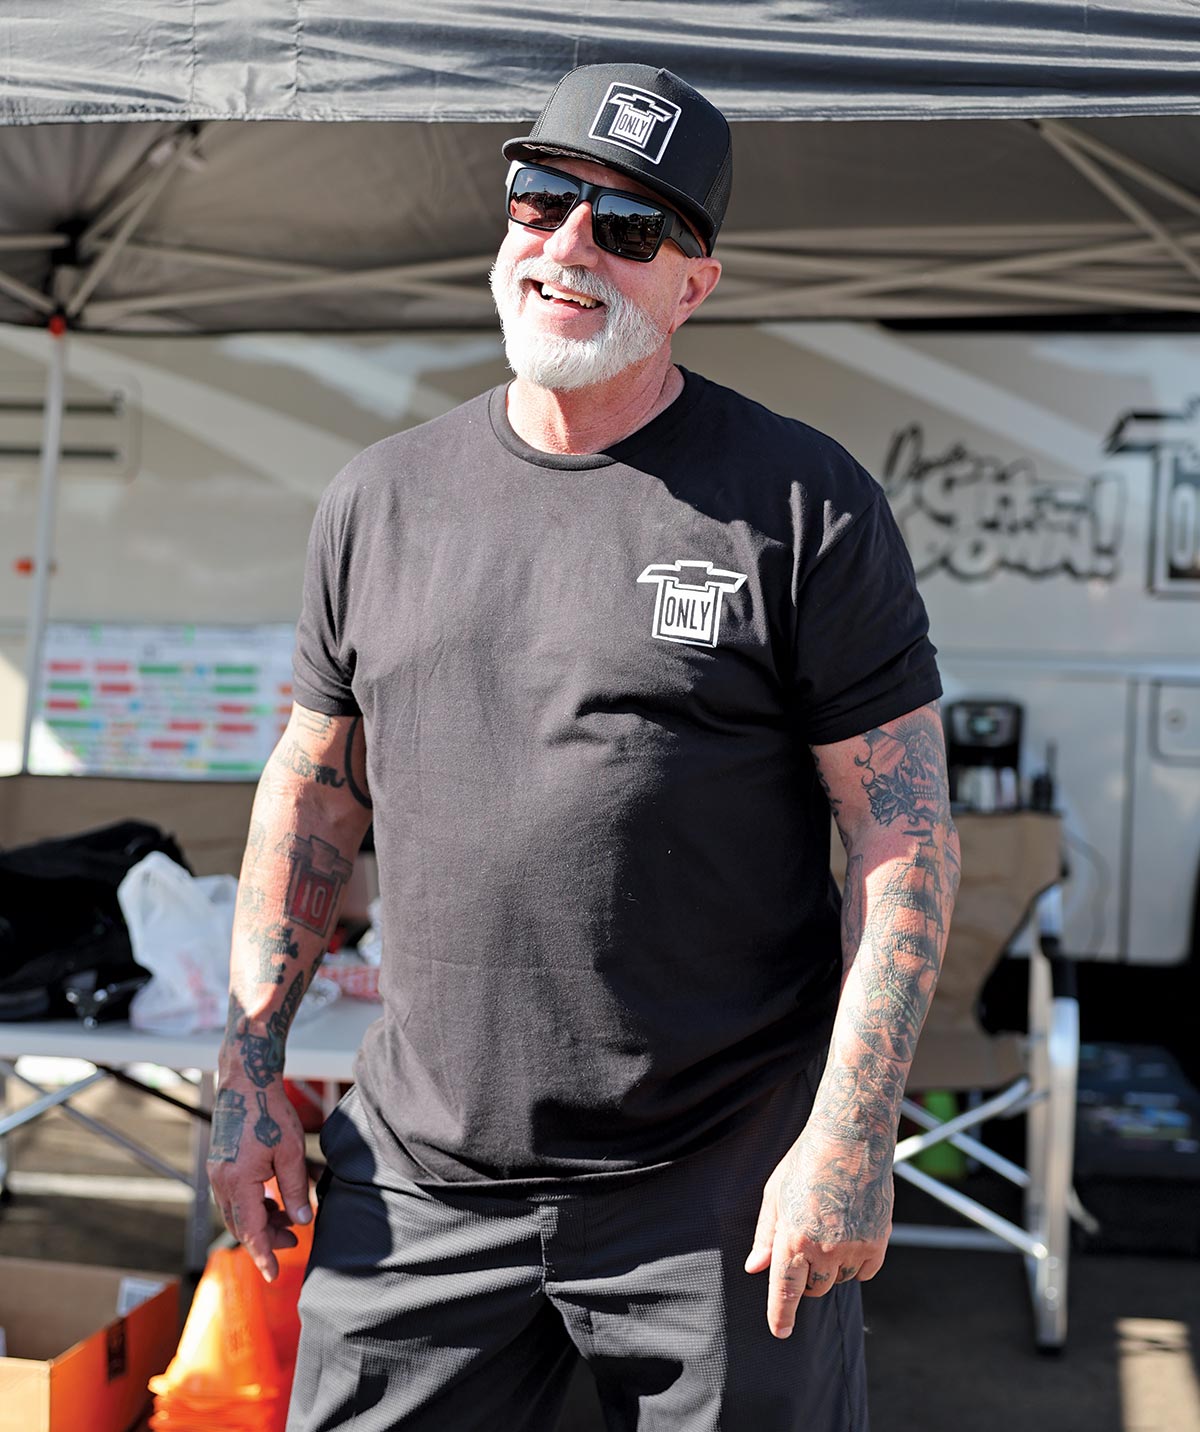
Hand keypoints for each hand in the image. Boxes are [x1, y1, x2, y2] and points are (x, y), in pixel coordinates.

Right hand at [206, 1076, 311, 1281]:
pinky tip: (271, 1201)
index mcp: (238, 1182)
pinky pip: (233, 1197)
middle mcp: (221, 1182)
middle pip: (241, 1226)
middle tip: (294, 1239)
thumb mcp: (290, 1152)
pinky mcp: (219, 1165)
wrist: (246, 1082)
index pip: (250, 1232)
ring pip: (236, 1213)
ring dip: (260, 1222)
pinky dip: (252, 1205)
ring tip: (288, 1219)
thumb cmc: (269, 1113)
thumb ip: (295, 1189)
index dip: (264, 1255)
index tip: (273, 1274)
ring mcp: (217, 1173)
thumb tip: (303, 1220)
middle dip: (266, 1239)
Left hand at [744, 1129, 891, 1337]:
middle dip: (807, 1276)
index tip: (779, 1333)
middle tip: (808, 1242)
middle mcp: (823, 1249)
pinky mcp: (877, 1244)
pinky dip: (857, 1261)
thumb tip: (754, 1269)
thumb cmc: (806, 1162)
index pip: (784, 1292)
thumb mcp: (775, 1194)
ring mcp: (853, 1248)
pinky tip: (852, 1231)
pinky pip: (863, 1272)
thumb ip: (765, 1235)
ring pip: (838, 1279)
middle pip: (813, 1289)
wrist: (852, 1139)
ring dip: (832, 1266)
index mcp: (793, 1237)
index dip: (780, 1316)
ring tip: (831, 1224)